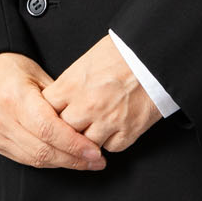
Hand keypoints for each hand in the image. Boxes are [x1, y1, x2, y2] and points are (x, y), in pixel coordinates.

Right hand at [0, 52, 107, 169]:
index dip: (74, 145)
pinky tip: (63, 159)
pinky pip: (23, 159)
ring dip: (62, 164)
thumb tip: (86, 120)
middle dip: (74, 159)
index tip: (95, 151)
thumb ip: (59, 100)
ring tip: (85, 163)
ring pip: (34, 159)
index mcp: (15, 97)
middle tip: (96, 161)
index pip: (49, 129)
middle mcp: (2, 118)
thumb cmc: (8, 69)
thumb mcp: (37, 75)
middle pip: (43, 149)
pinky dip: (46, 162)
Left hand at [38, 34, 161, 153]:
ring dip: (89, 137)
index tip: (56, 112)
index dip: (51, 112)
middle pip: (64, 130)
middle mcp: (87, 106)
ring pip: (86, 144)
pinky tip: (114, 128)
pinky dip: (111, 141)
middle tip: (76, 122)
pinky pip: (111, 147)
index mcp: (72, 85)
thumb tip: (60, 98)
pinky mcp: (128, 131)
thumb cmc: (123, 52)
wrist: (154, 55)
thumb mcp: (86, 61)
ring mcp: (108, 121)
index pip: (47, 110)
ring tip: (96, 125)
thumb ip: (70, 83)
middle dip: (69, 128)